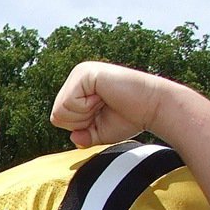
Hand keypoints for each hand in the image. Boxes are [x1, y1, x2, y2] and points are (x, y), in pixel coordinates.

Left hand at [49, 61, 168, 147]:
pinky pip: (68, 103)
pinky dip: (85, 108)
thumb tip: (73, 137)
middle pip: (57, 114)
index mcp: (78, 89)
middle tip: (104, 110)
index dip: (79, 126)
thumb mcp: (100, 132)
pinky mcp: (85, 73)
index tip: (101, 116)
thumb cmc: (130, 117)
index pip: (58, 118)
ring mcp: (80, 72)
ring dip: (84, 115)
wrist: (152, 107)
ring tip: (104, 103)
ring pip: (60, 109)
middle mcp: (77, 77)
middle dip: (80, 122)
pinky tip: (103, 97)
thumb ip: (83, 136)